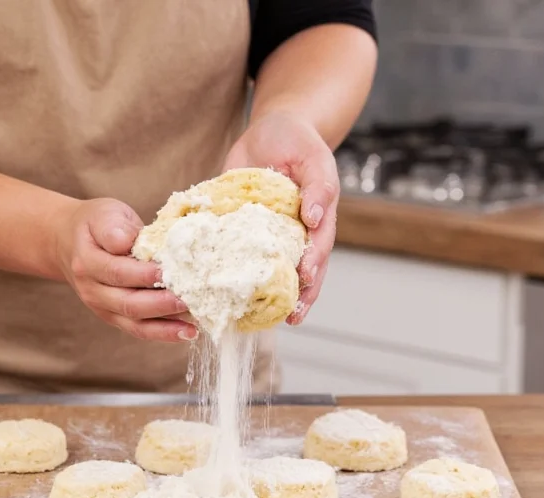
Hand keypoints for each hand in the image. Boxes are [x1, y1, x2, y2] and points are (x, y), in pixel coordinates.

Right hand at [56, 198, 197, 341]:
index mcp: (87, 262)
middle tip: (190, 298)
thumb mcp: (103, 214)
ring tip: (194, 324)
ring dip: (167, 325)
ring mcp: (102, 307)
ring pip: (135, 322)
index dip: (145, 274)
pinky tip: (188, 332)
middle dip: (161, 303)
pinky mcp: (114, 317)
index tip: (171, 270)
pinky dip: (164, 333)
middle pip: (128, 302)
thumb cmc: (95, 224)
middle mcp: (92, 290)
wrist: (69, 242)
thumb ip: (115, 227)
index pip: (118, 272)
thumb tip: (127, 241)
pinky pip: (139, 330)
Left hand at [223, 111, 339, 324]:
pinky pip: (241, 254)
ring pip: (273, 270)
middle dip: (299, 295)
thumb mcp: (313, 157)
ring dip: (269, 294)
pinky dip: (235, 272)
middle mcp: (297, 233)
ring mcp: (271, 235)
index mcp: (317, 219)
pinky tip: (224, 291)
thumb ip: (318, 186)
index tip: (305, 279)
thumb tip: (316, 217)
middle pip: (303, 270)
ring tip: (261, 318)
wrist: (271, 132)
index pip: (319, 248)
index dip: (314, 266)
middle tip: (292, 316)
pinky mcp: (245, 230)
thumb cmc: (297, 142)